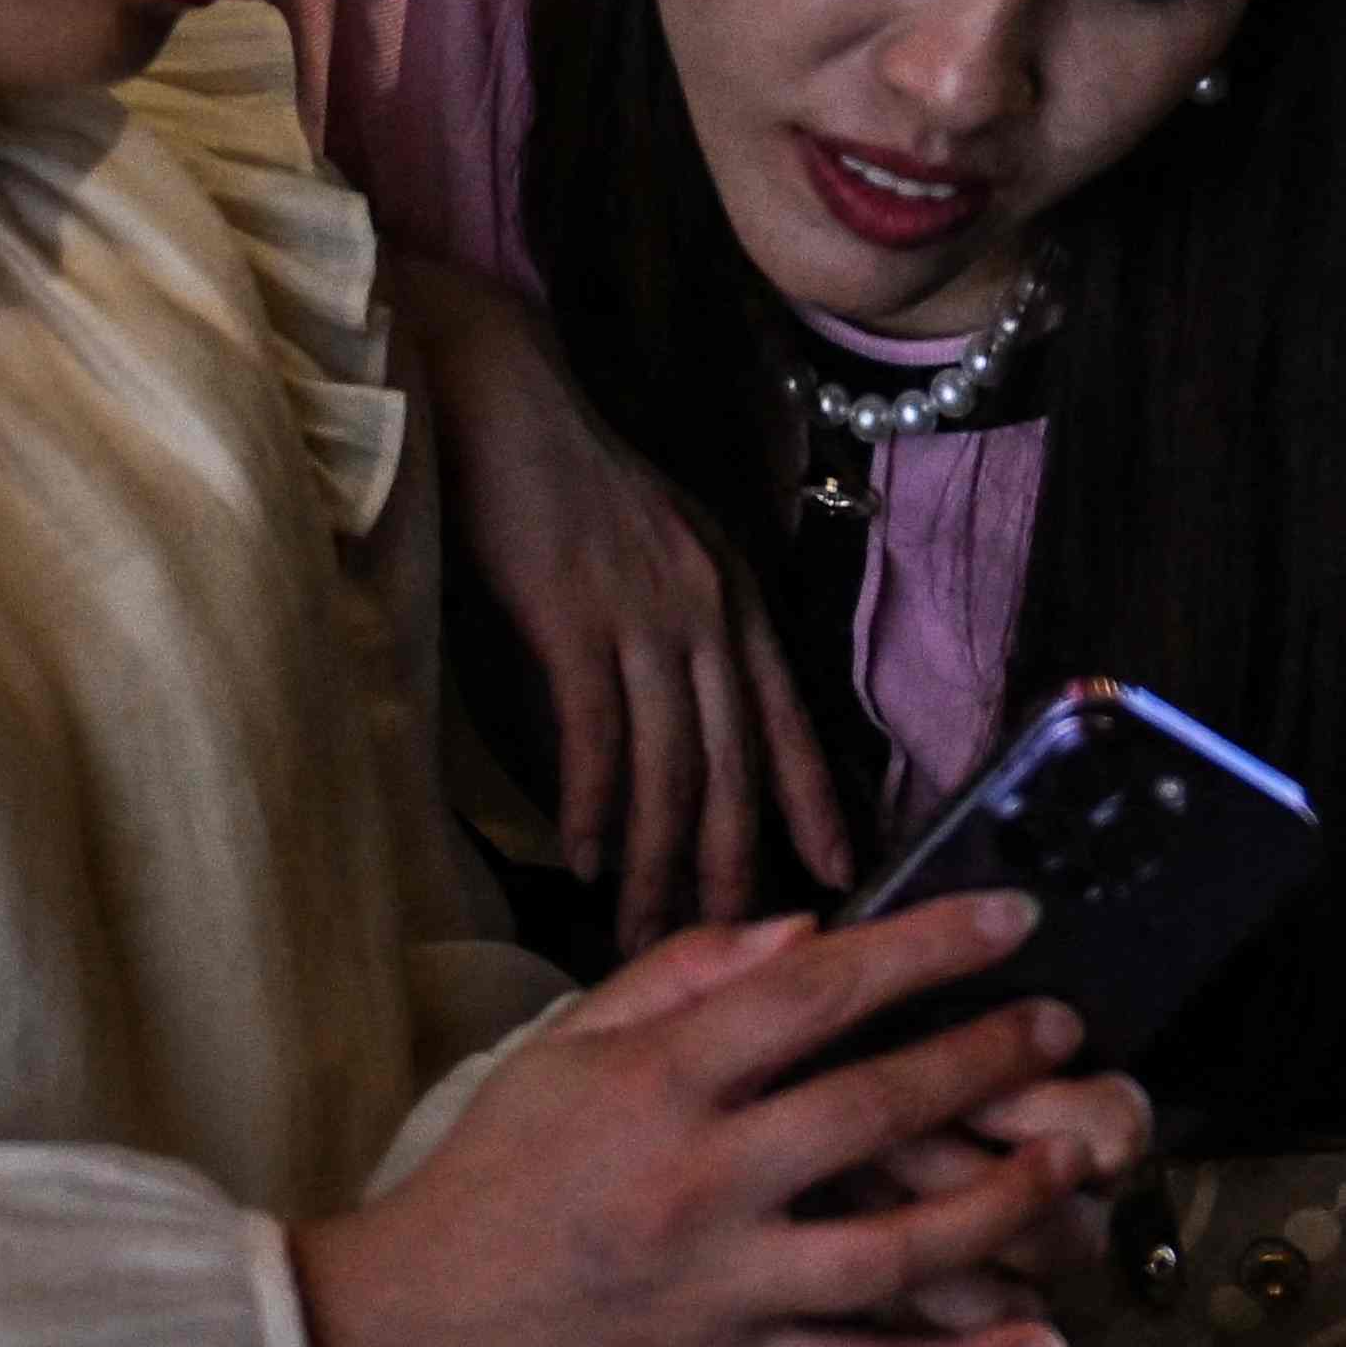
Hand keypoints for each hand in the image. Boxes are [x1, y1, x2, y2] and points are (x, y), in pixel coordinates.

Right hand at [290, 901, 1143, 1346]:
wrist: (417, 1326)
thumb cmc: (499, 1169)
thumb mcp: (566, 1043)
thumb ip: (684, 974)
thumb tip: (809, 930)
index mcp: (657, 1086)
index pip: (807, 997)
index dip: (919, 949)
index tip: (1010, 918)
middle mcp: (698, 1186)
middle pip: (868, 1116)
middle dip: (981, 1064)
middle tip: (1062, 1029)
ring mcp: (722, 1290)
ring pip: (890, 1257)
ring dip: (999, 1210)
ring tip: (1071, 1162)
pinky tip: (1043, 1343)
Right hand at [403, 258, 850, 939]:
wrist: (507, 403)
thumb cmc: (569, 486)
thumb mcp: (657, 557)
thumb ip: (679, 634)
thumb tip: (679, 725)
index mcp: (735, 598)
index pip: (788, 719)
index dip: (813, 801)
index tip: (839, 876)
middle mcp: (708, 610)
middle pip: (735, 761)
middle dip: (734, 861)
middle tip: (729, 944)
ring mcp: (645, 612)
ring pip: (670, 761)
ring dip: (656, 856)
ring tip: (642, 928)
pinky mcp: (574, 615)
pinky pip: (597, 730)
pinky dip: (593, 802)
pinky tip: (584, 858)